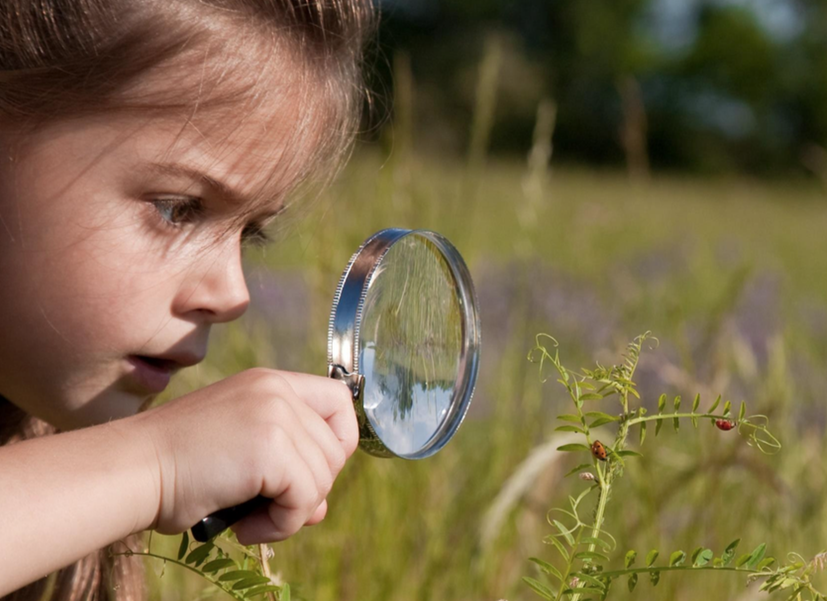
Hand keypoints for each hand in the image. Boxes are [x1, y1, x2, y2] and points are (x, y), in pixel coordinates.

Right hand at [132, 368, 357, 543]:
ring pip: (324, 478)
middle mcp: (277, 390)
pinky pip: (304, 500)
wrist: (132, 470)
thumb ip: (287, 470)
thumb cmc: (175, 468)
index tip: (306, 472)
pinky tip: (244, 526)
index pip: (339, 401)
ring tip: (250, 518)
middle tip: (267, 506)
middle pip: (336, 450)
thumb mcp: (242, 456)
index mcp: (270, 383)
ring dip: (292, 512)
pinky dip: (281, 525)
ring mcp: (276, 415)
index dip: (337, 442)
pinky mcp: (271, 448)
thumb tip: (319, 508)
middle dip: (309, 490)